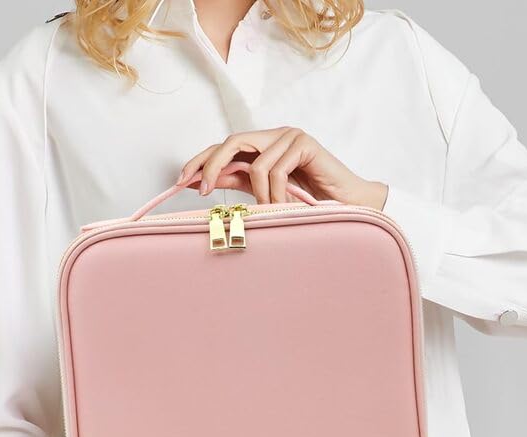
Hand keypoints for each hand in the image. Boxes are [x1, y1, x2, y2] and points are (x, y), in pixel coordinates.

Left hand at [176, 126, 388, 209]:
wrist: (345, 205)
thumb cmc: (308, 201)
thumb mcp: (264, 192)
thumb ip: (238, 182)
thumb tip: (205, 181)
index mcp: (263, 145)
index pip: (224, 147)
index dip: (201, 161)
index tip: (181, 180)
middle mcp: (275, 135)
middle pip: (231, 143)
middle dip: (212, 166)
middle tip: (203, 191)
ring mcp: (290, 136)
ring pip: (255, 164)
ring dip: (260, 195)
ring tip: (272, 210)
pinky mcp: (305, 143)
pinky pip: (275, 170)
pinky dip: (276, 193)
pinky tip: (285, 204)